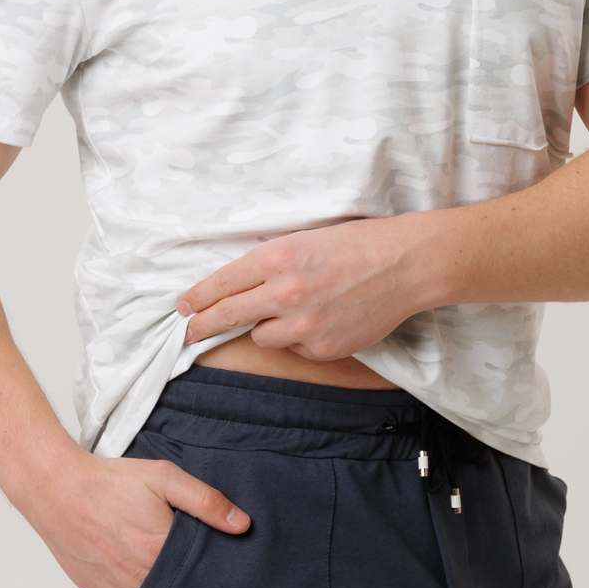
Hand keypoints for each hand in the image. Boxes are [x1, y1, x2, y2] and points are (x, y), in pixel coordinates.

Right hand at [23, 450, 249, 587]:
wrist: (57, 490)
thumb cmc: (109, 482)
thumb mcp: (163, 477)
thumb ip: (205, 500)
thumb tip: (242, 524)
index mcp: (160, 550)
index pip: (205, 575)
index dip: (219, 574)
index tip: (230, 574)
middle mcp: (141, 578)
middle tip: (212, 585)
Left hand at [177, 215, 427, 362]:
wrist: (405, 265)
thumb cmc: (357, 245)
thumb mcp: (305, 239)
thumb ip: (270, 263)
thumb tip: (235, 286)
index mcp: (278, 257)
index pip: (222, 283)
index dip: (197, 297)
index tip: (183, 307)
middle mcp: (286, 292)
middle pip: (228, 316)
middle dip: (202, 324)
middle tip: (188, 331)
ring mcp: (305, 324)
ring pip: (261, 336)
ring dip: (266, 326)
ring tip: (295, 308)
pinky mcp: (323, 348)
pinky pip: (294, 347)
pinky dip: (300, 337)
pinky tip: (323, 318)